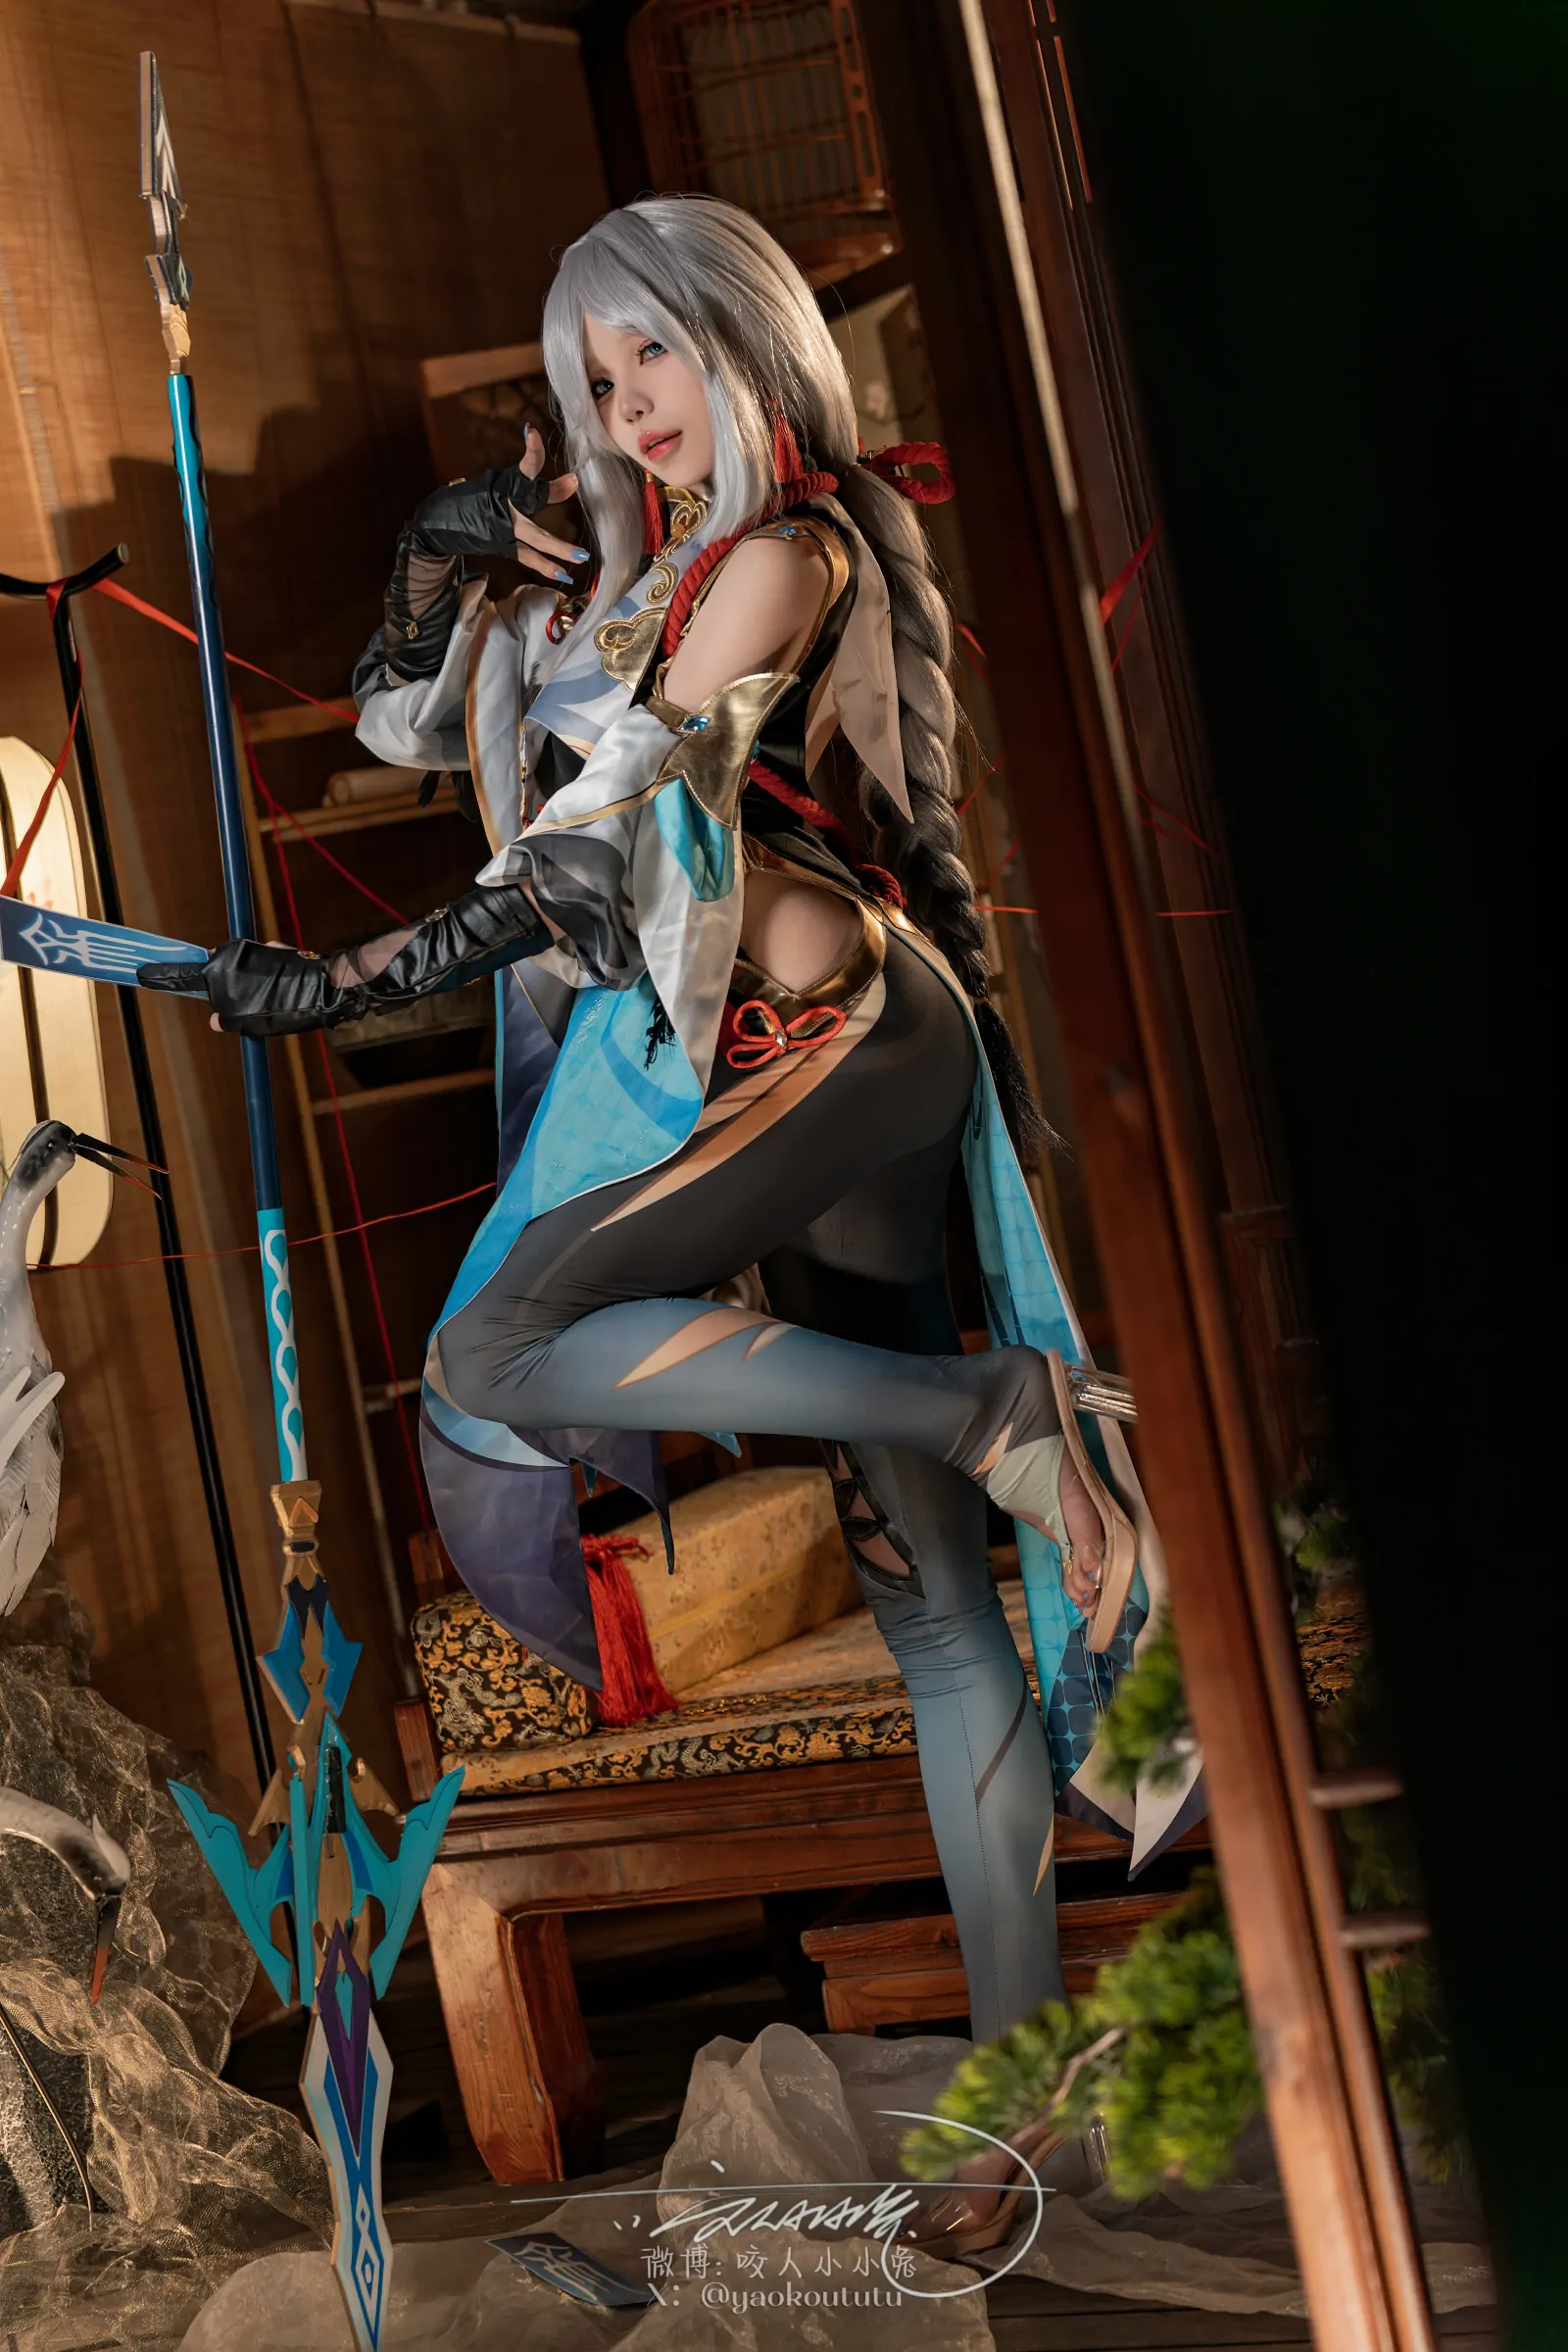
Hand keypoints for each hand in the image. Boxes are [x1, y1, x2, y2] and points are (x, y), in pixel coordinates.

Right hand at [410, 429, 585, 585]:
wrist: (436, 526)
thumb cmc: (467, 501)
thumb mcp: (494, 485)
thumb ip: (528, 486)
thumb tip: (566, 485)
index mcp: (500, 485)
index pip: (523, 467)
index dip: (532, 451)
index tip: (533, 434)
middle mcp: (503, 505)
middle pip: (532, 498)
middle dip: (553, 492)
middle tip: (573, 482)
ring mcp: (502, 528)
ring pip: (535, 538)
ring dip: (559, 548)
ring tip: (582, 556)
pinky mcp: (501, 546)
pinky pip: (526, 557)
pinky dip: (544, 567)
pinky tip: (562, 575)